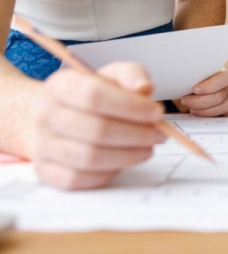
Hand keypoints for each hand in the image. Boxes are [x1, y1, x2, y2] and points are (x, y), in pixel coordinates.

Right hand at [30, 62, 165, 190]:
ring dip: (127, 155)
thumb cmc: (91, 94)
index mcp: (61, 85)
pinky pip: (78, 179)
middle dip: (136, 134)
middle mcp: (46, 115)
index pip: (94, 96)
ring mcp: (42, 146)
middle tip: (159, 134)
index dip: (130, 107)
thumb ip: (131, 75)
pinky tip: (125, 160)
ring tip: (148, 147)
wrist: (56, 114)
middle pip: (95, 130)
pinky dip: (108, 172)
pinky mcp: (46, 171)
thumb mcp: (112, 74)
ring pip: (89, 158)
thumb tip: (143, 88)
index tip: (156, 113)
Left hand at [177, 68, 227, 117]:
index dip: (211, 85)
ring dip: (206, 111)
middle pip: (221, 96)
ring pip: (225, 106)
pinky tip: (202, 114)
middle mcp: (227, 84)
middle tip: (184, 101)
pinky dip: (220, 114)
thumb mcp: (186, 76)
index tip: (195, 90)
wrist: (187, 88)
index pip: (225, 77)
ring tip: (191, 109)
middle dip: (200, 101)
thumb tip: (175, 74)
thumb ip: (186, 76)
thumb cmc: (186, 80)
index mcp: (220, 72)